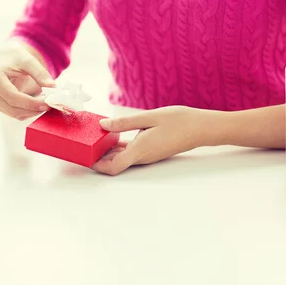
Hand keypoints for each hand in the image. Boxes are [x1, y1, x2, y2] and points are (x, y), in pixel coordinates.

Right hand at [0, 42, 54, 119]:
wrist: (6, 60)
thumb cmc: (16, 58)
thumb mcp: (28, 60)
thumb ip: (40, 73)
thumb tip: (52, 87)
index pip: (12, 96)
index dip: (30, 103)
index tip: (46, 103)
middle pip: (12, 108)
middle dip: (32, 109)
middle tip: (49, 106)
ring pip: (13, 114)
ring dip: (31, 112)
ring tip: (44, 103)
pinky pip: (14, 114)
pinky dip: (27, 112)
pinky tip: (36, 105)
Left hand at [92, 106, 215, 175]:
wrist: (202, 128)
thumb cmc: (179, 120)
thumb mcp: (149, 117)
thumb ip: (124, 122)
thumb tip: (103, 125)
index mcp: (140, 150)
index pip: (113, 167)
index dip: (96, 166)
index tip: (84, 157)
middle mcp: (142, 157)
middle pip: (114, 164)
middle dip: (98, 158)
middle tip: (83, 146)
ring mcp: (147, 155)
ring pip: (122, 158)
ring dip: (107, 152)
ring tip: (94, 138)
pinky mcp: (151, 151)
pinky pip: (130, 153)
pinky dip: (118, 147)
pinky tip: (112, 135)